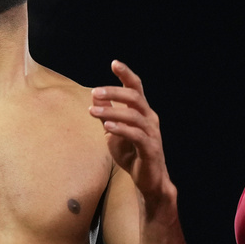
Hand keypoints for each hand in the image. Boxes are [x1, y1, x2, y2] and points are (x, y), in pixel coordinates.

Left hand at [90, 60, 171, 203]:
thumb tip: (95, 96)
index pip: (136, 88)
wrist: (147, 180)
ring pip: (133, 115)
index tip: (114, 63)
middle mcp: (149, 118)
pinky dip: (121, 129)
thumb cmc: (131, 154)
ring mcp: (152, 133)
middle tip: (94, 92)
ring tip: (92, 112)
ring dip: (111, 112)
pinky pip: (135, 135)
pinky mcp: (150, 148)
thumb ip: (107, 114)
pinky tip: (107, 127)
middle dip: (114, 92)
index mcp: (142, 112)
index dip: (126, 75)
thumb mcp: (113, 131)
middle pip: (134, 97)